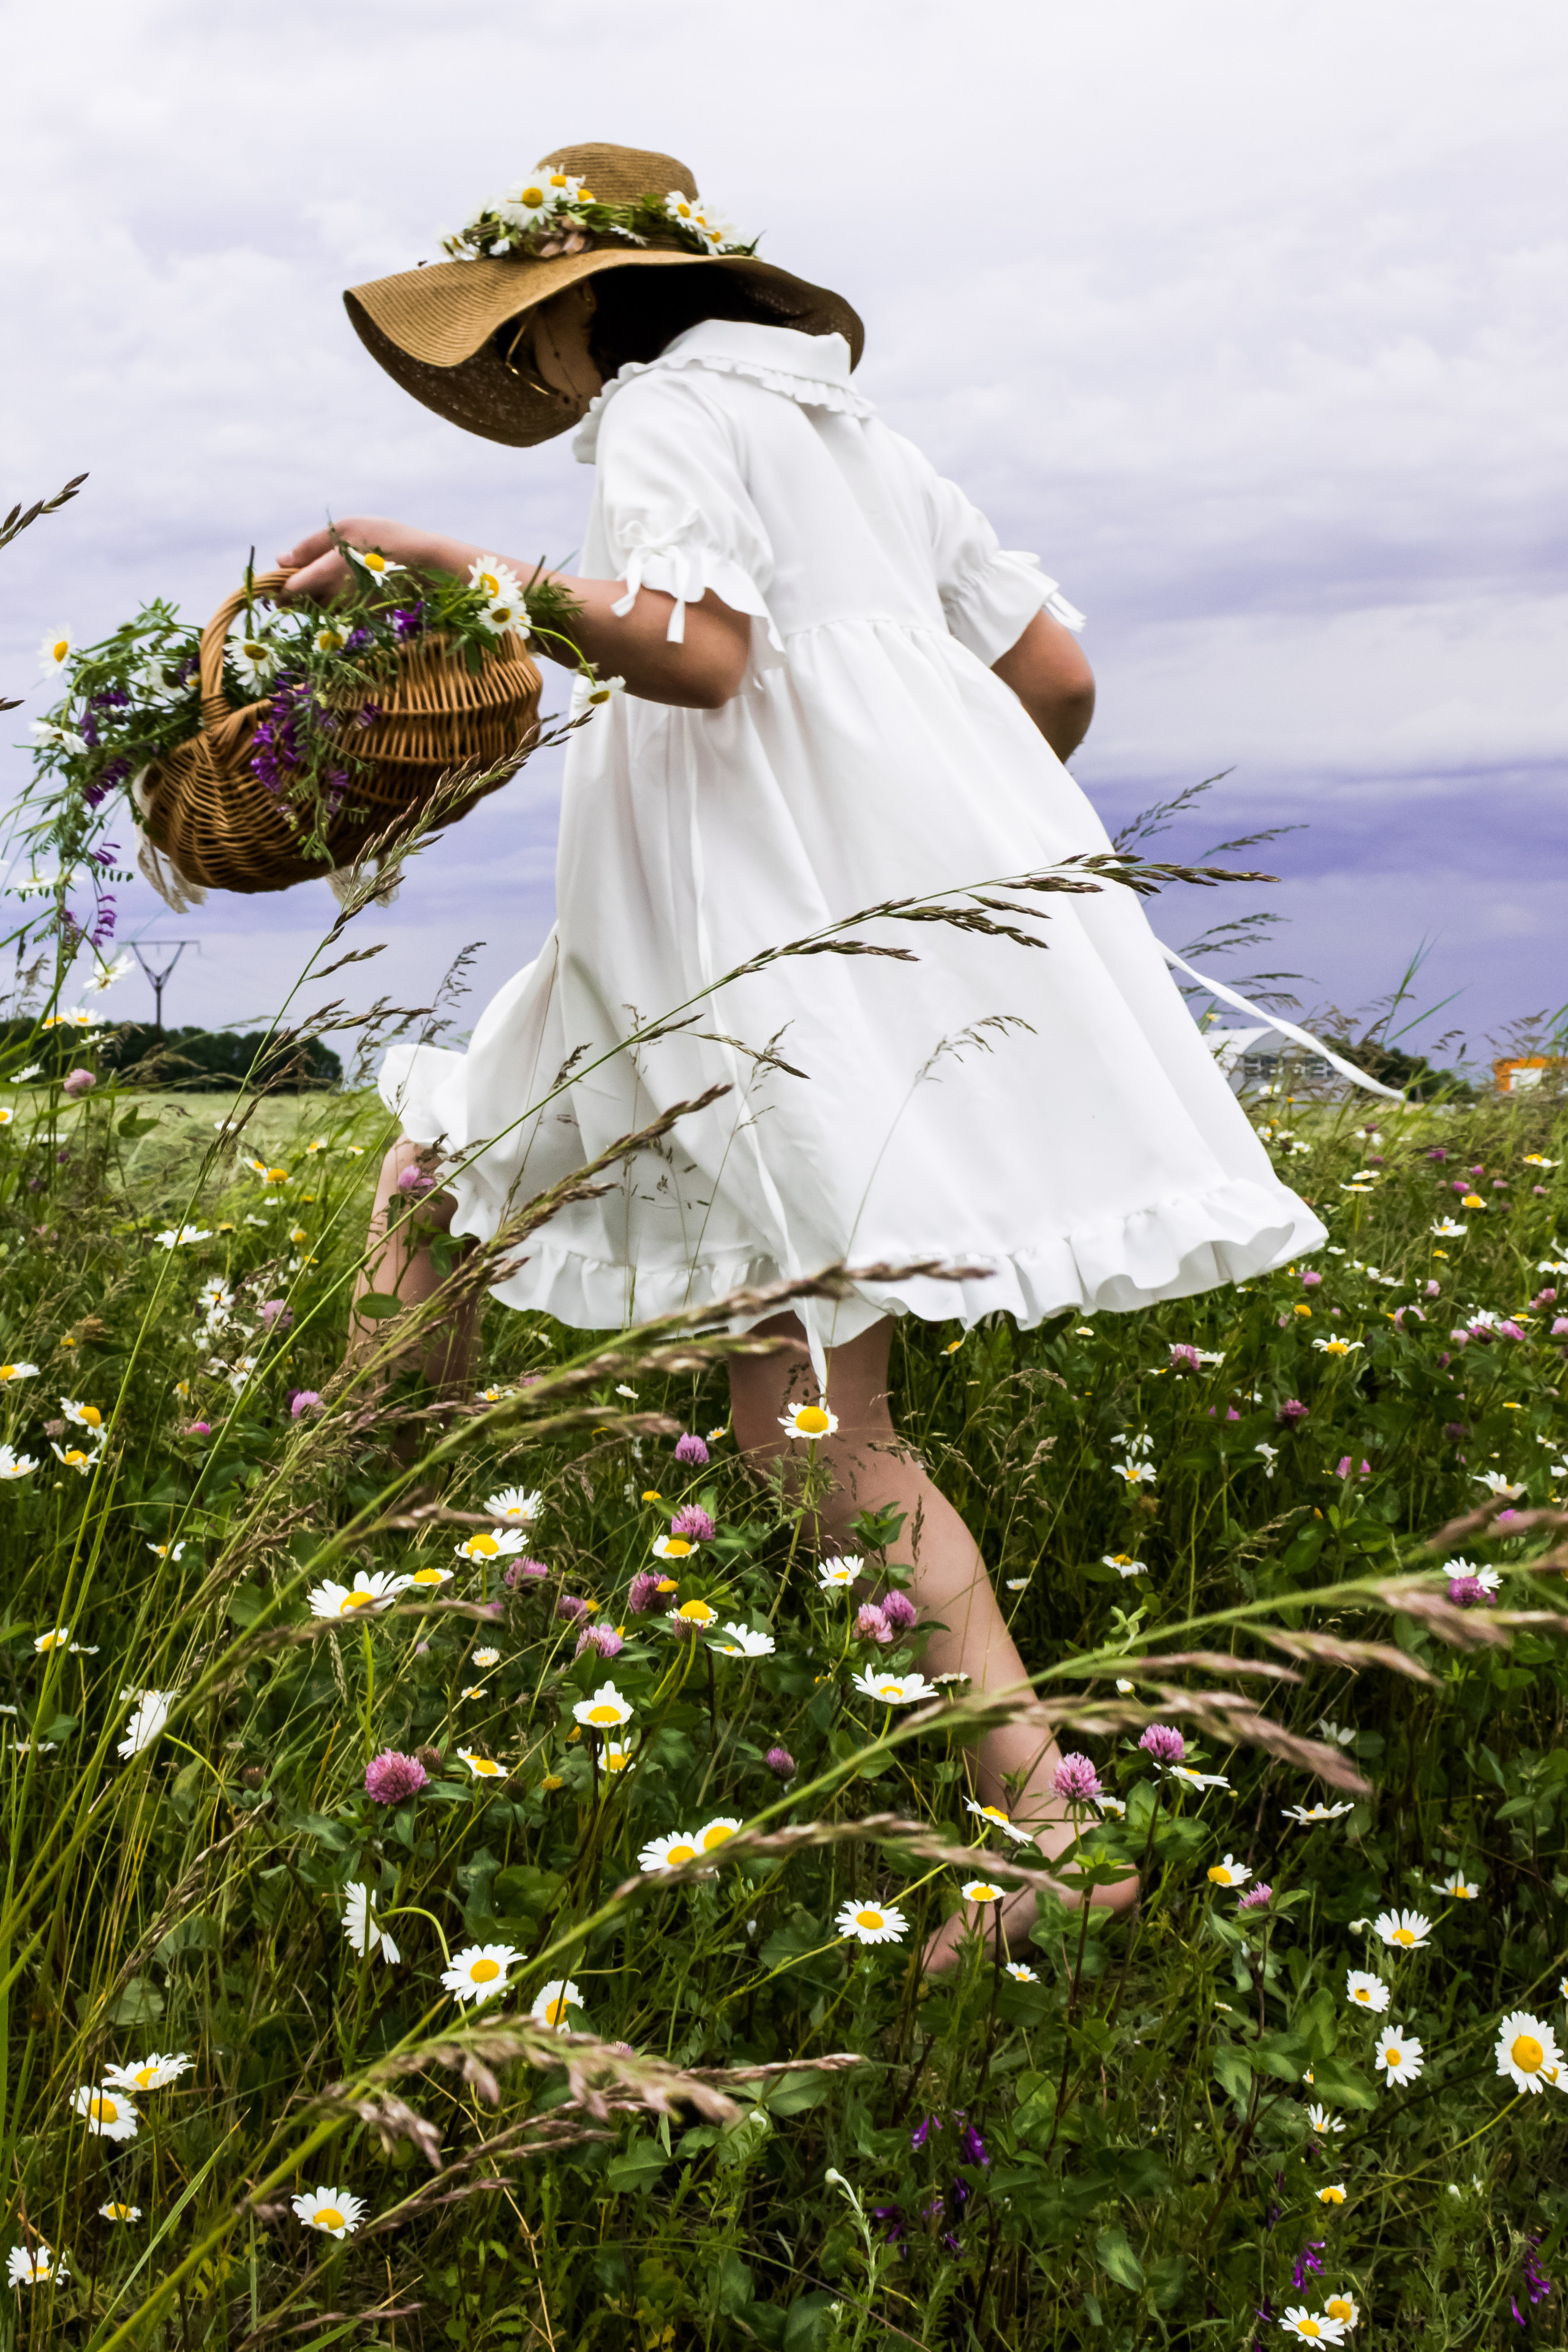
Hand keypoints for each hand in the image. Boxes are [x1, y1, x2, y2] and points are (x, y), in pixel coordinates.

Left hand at [274, 516, 439, 601]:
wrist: (425, 565)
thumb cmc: (383, 539)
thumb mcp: (343, 530)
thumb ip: (309, 547)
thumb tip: (281, 562)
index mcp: (324, 576)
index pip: (287, 593)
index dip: (279, 586)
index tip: (283, 576)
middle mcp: (333, 599)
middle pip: (299, 605)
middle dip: (296, 592)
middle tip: (308, 572)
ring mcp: (349, 612)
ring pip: (319, 610)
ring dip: (317, 596)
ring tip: (337, 573)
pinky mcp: (364, 619)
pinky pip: (340, 613)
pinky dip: (338, 602)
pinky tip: (353, 584)